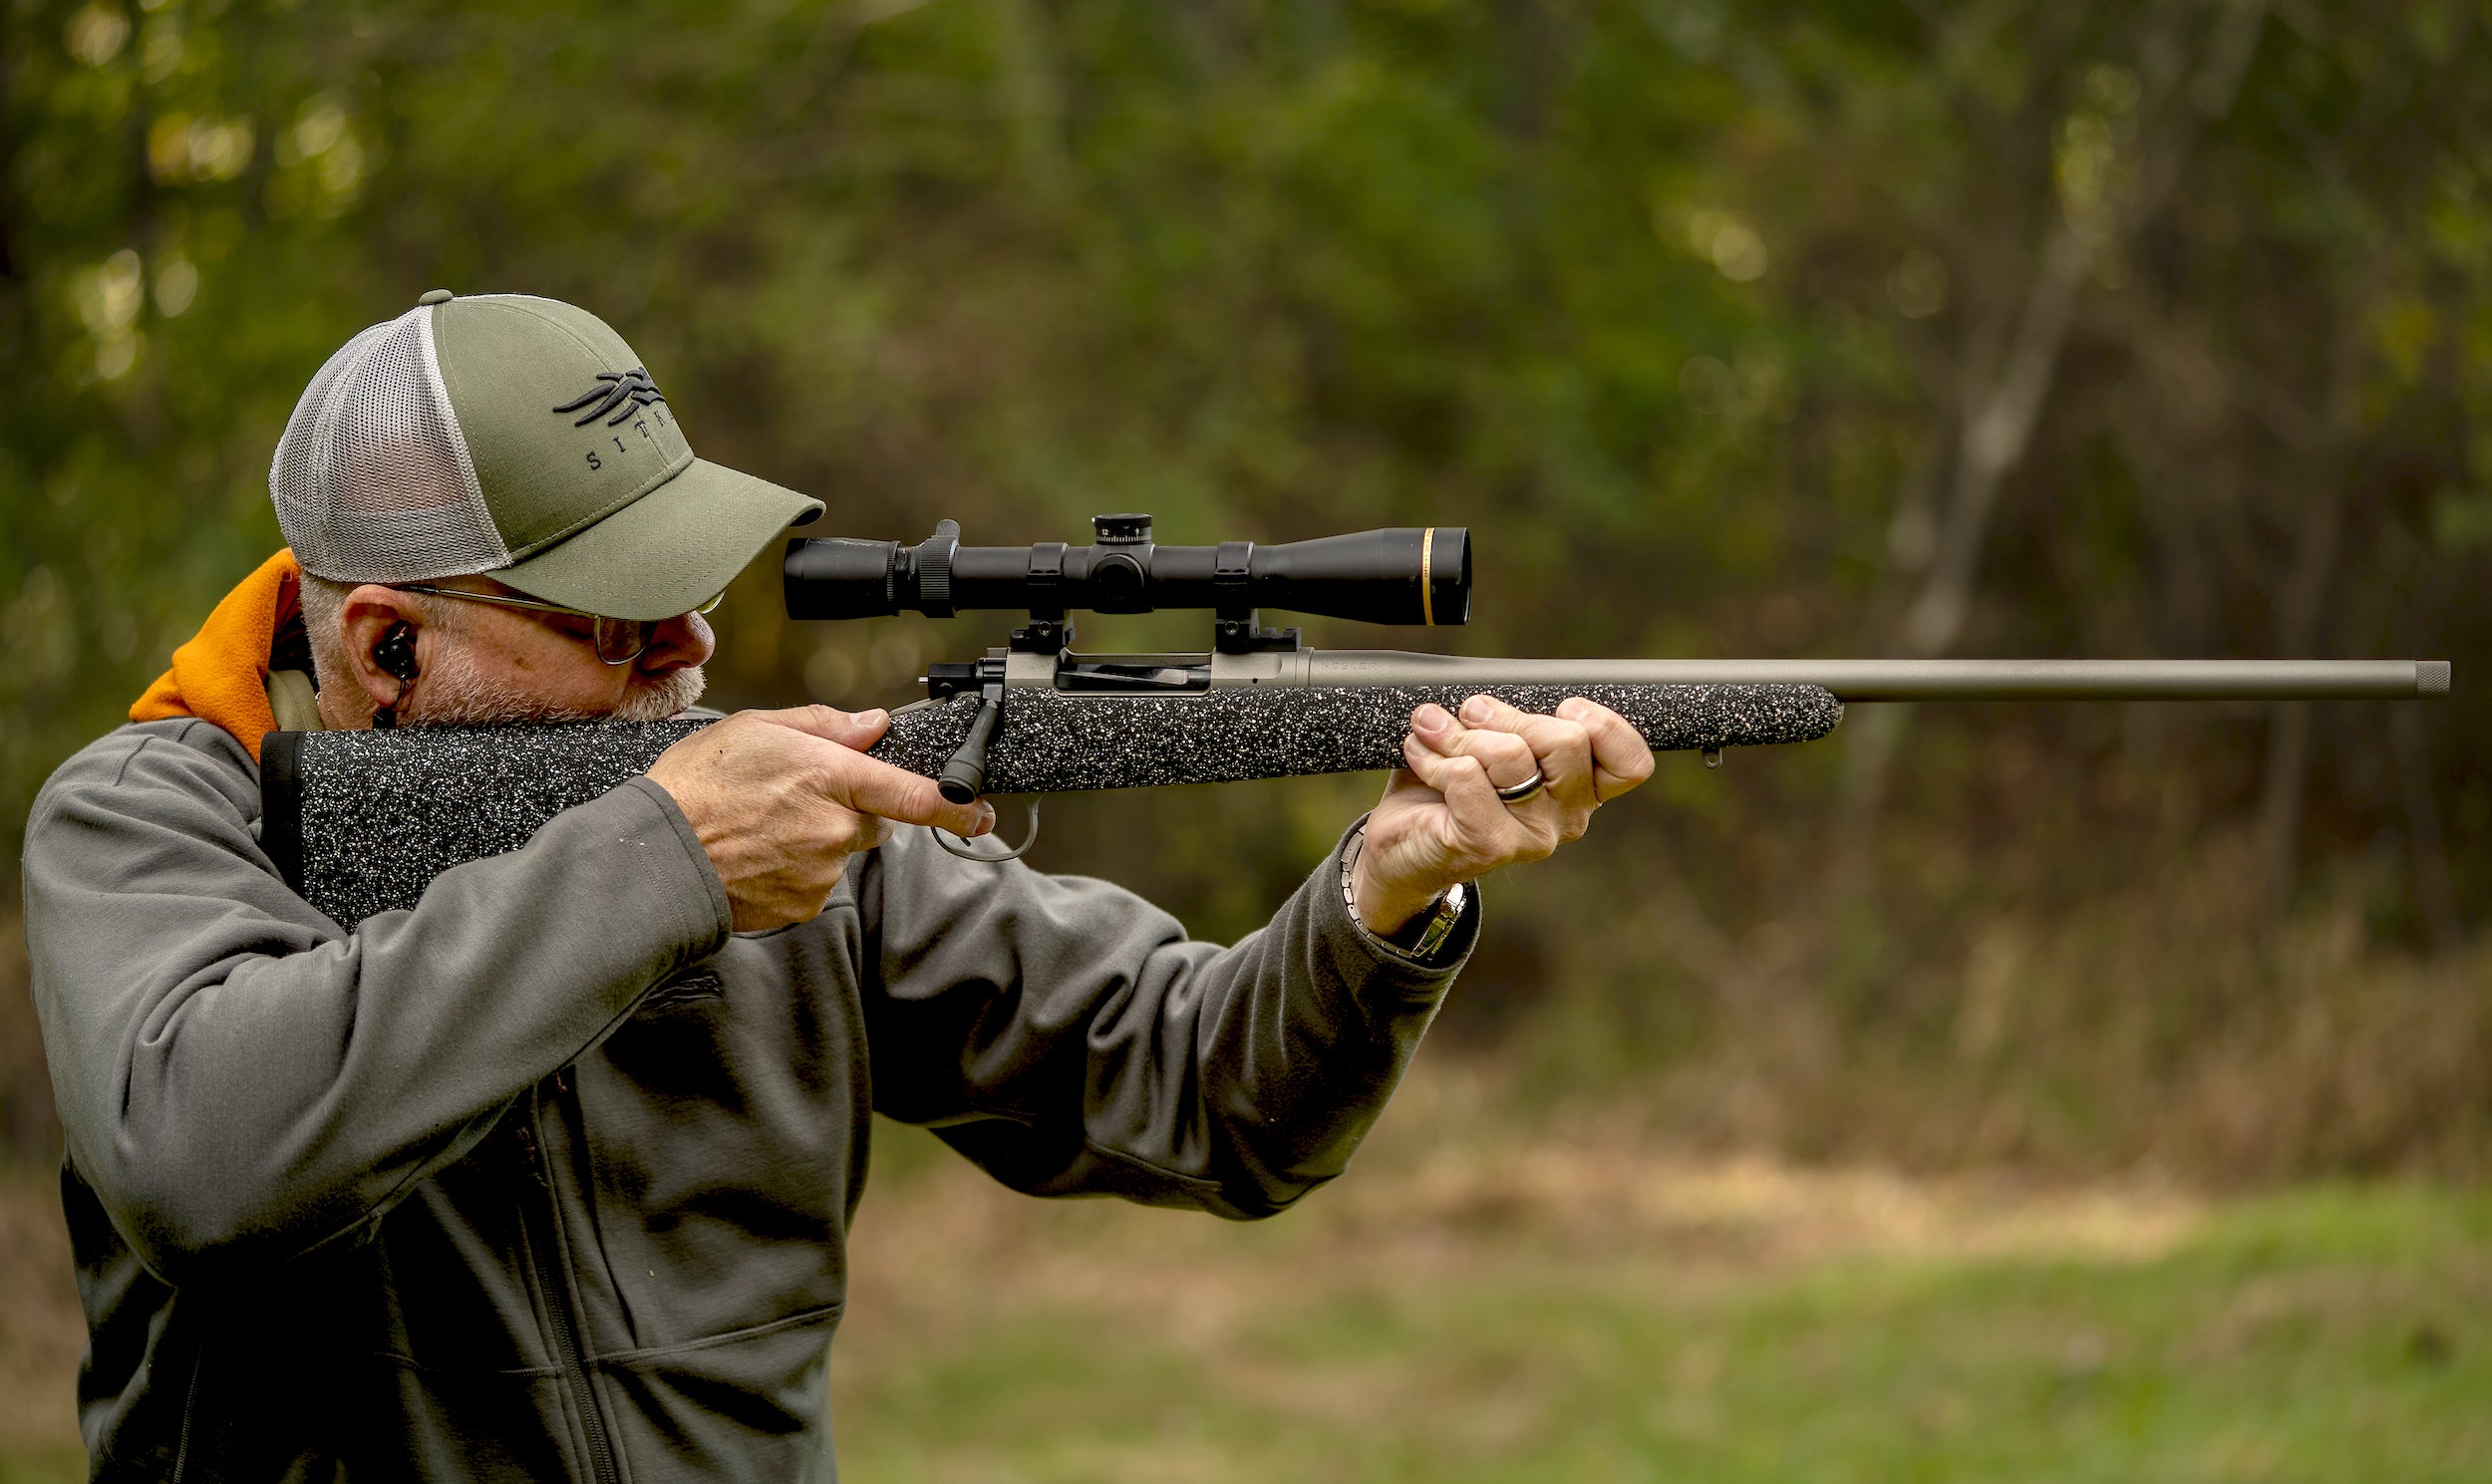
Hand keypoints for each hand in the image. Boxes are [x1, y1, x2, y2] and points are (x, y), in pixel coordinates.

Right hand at [647, 705, 995, 932]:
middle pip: (873, 820)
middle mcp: (834, 829)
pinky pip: (817, 882)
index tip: (981, 812)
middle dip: (849, 808)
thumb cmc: (696, 787)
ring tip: (762, 826)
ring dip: (818, 839)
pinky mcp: (803, 905)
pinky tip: (758, 854)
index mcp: (830, 777)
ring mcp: (821, 872)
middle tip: (794, 797)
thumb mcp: (755, 729)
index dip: (956, 806)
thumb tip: (871, 725)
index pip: (913, 794)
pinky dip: (796, 870)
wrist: (656, 858)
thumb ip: (823, 725)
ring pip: (841, 852)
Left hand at [1351, 694, 1655, 935]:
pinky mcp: (1490, 845)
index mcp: (1582, 789)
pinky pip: (1466, 776)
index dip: (1604, 725)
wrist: (1404, 843)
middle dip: (1508, 714)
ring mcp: (1532, 836)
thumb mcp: (1495, 741)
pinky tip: (1420, 754)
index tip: (1562, 708)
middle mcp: (1568, 817)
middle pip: (1568, 741)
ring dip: (1460, 733)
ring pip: (1511, 755)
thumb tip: (1490, 692)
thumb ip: (1515, 719)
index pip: (1631, 763)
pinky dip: (1434, 756)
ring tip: (1433, 730)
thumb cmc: (1452, 786)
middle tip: (1471, 713)